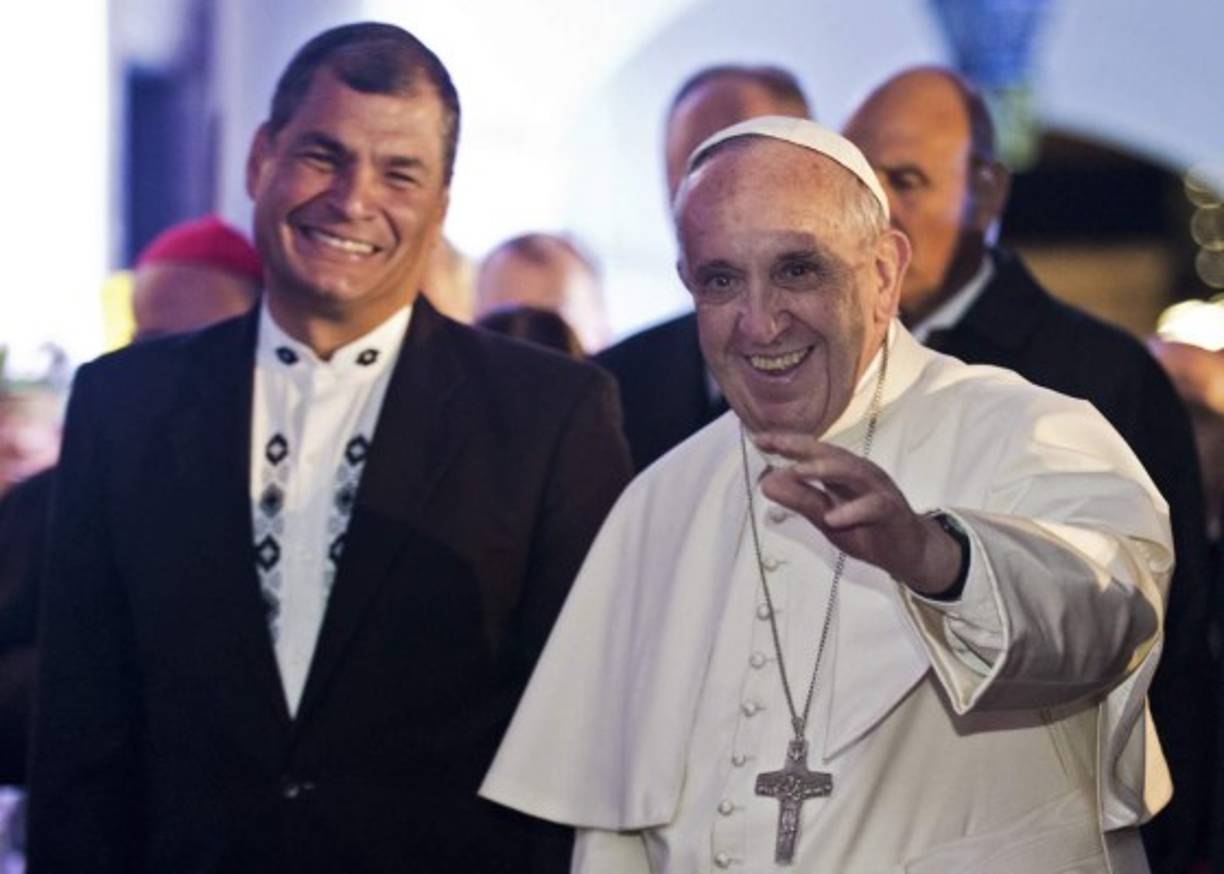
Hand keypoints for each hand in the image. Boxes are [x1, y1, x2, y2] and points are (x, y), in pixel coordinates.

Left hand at [751, 432, 962, 596]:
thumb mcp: (824, 516)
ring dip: (825, 470)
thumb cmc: (864, 529)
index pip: (812, 452)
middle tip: (775, 444)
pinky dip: (853, 511)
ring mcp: (877, 489)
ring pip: (852, 472)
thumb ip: (799, 499)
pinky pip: (873, 507)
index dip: (786, 443)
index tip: (758, 439)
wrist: (905, 552)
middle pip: (831, 454)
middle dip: (802, 447)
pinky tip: (832, 518)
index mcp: (841, 472)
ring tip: (798, 472)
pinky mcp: (891, 510)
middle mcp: (859, 472)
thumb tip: (765, 482)